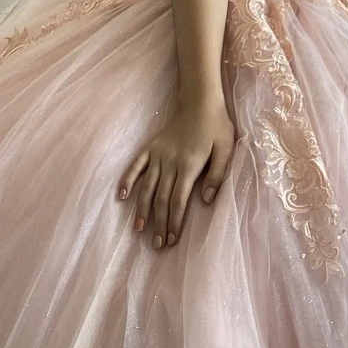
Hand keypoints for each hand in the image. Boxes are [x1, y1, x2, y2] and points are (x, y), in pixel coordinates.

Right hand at [118, 97, 235, 250]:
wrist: (200, 102)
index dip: (175, 221)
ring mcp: (157, 156)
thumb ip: (218, 175)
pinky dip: (127, 180)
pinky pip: (135, 166)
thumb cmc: (217, 127)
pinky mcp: (150, 148)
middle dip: (159, 223)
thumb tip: (207, 201)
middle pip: (162, 199)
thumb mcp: (226, 149)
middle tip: (157, 244)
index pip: (179, 201)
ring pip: (147, 187)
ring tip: (139, 229)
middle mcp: (170, 163)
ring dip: (142, 209)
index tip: (172, 239)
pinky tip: (121, 197)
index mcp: (189, 166)